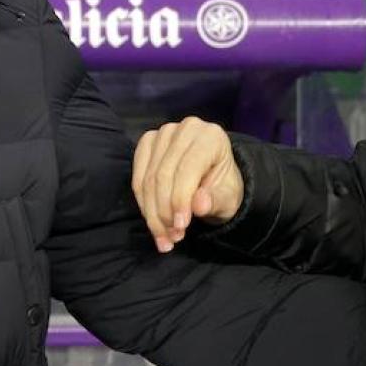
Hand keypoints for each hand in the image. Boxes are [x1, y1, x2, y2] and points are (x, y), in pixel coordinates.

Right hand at [131, 116, 242, 252]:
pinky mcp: (147, 143)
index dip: (180, 200)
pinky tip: (152, 221)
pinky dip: (143, 203)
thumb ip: (215, 200)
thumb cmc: (223, 187)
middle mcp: (185, 128)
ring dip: (152, 212)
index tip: (180, 227)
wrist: (213, 179)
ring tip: (163, 236)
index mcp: (210, 136)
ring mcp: (163, 133)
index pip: (187, 169)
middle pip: (163, 174)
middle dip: (164, 211)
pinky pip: (138, 177)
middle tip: (172, 237)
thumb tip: (199, 205)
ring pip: (148, 179)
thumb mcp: (228, 198)